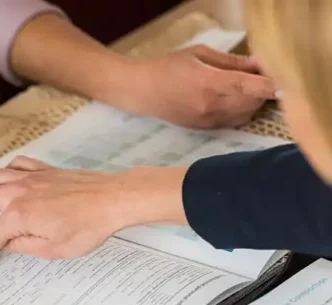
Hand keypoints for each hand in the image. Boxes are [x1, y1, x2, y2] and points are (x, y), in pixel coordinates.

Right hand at [0, 157, 186, 276]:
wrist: (114, 199)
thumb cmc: (88, 227)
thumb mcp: (52, 250)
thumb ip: (21, 246)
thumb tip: (5, 243)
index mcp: (17, 216)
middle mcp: (16, 192)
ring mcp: (28, 176)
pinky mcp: (41, 170)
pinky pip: (11, 166)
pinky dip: (0, 175)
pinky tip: (2, 185)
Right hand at [123, 45, 276, 128]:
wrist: (142, 92)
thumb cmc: (168, 67)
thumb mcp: (200, 54)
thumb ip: (231, 62)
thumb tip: (257, 65)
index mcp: (209, 83)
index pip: (249, 87)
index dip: (270, 86)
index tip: (283, 83)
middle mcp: (211, 105)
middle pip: (252, 102)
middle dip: (262, 91)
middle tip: (261, 78)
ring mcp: (208, 120)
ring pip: (246, 114)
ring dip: (253, 102)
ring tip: (247, 89)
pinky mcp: (204, 129)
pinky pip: (234, 122)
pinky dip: (242, 111)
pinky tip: (235, 101)